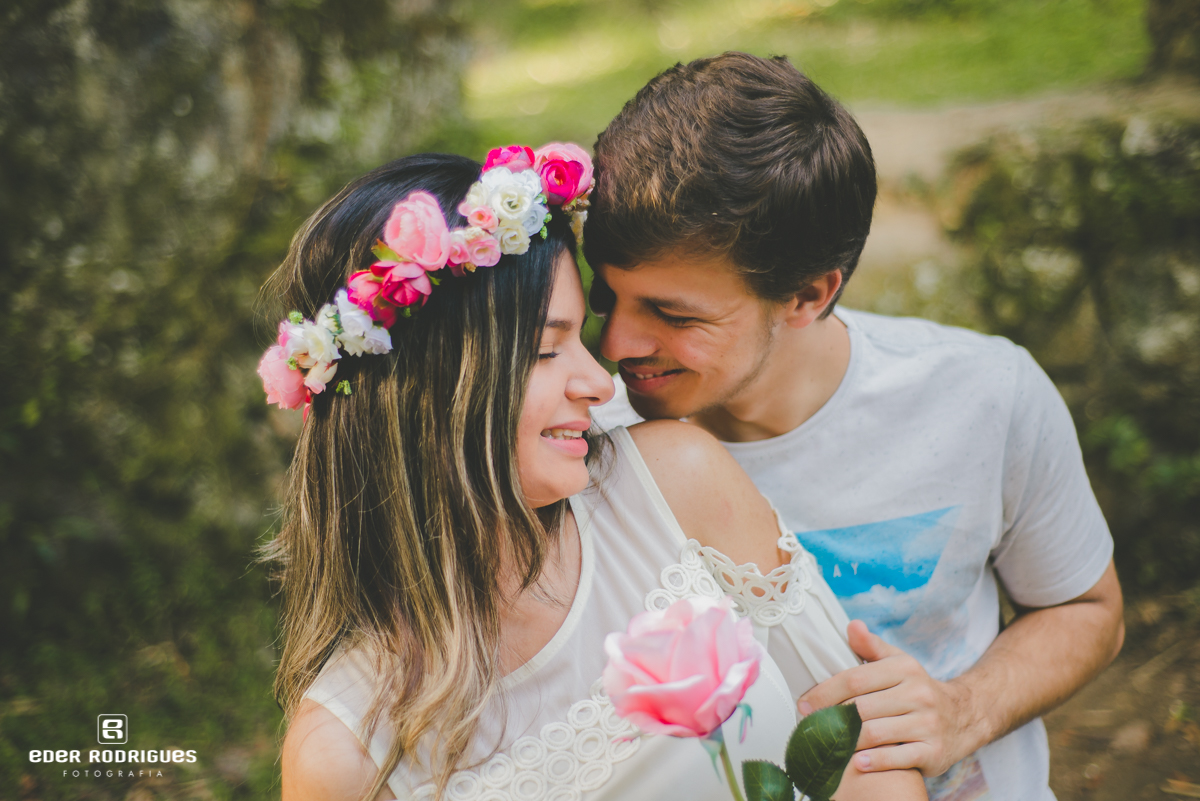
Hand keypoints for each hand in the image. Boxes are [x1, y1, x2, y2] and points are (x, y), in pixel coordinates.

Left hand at [796, 621, 979, 776]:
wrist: (964, 716)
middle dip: (831, 720)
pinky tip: (858, 762)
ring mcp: (928, 724)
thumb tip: (852, 625)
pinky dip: (876, 762)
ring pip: (876, 734)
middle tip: (810, 730)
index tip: (803, 705)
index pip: (854, 680)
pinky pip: (899, 758)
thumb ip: (871, 647)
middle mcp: (918, 694)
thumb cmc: (916, 689)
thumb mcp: (898, 663)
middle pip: (861, 708)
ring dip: (847, 743)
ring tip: (827, 747)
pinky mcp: (934, 751)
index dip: (824, 693)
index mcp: (904, 669)